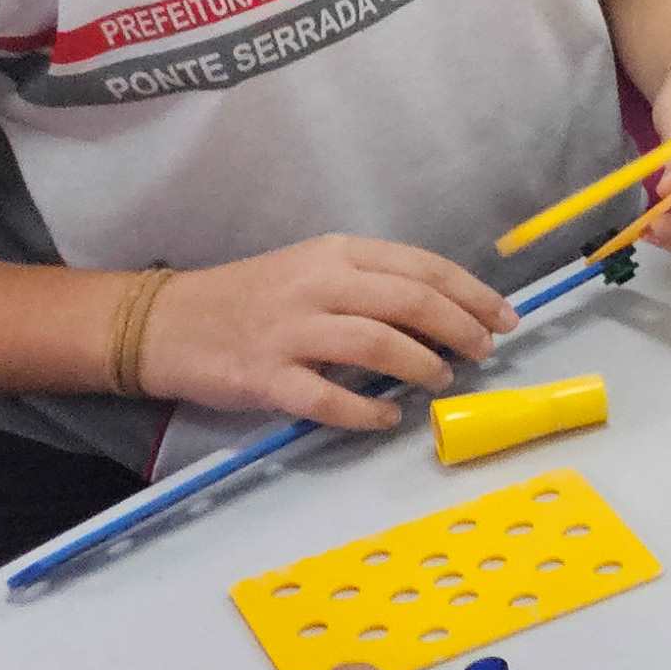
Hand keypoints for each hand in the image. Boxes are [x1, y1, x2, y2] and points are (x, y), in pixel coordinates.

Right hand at [143, 237, 518, 429]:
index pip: (423, 267)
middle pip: (411, 302)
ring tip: (442, 380)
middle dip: (461, 329)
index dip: (472, 294)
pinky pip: (329, 399)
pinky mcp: (265, 376)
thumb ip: (371, 285)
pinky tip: (388, 417)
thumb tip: (443, 313)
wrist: (166, 322)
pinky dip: (367, 411)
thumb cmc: (252, 296)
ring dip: (423, 366)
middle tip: (484, 352)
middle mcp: (317, 285)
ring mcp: (290, 331)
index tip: (504, 318)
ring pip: (378, 345)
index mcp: (336, 253)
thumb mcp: (313, 270)